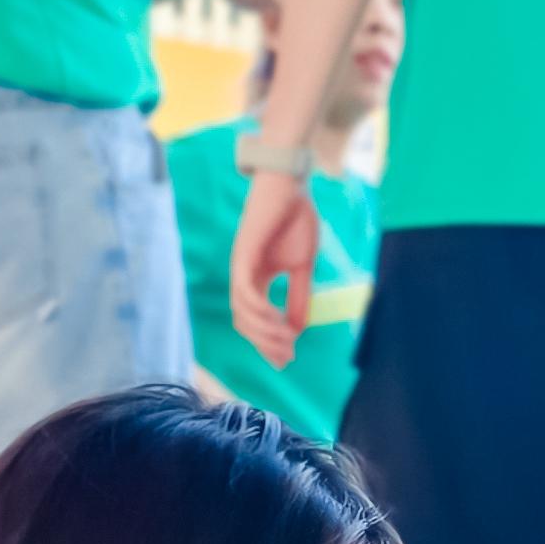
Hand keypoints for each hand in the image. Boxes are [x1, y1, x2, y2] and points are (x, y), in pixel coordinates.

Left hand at [228, 165, 318, 361]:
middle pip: (246, 323)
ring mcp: (241, 267)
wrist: (290, 184)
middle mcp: (244, 276)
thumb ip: (299, 296)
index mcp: (258, 279)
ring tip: (288, 338)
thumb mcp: (303, 266)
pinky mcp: (243, 255)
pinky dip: (260, 311)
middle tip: (287, 356)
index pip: (256, 320)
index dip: (269, 343)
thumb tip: (299, 329)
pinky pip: (245, 293)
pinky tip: (278, 319)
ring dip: (265, 331)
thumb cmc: (296, 218)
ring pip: (243, 313)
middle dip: (266, 344)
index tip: (288, 359)